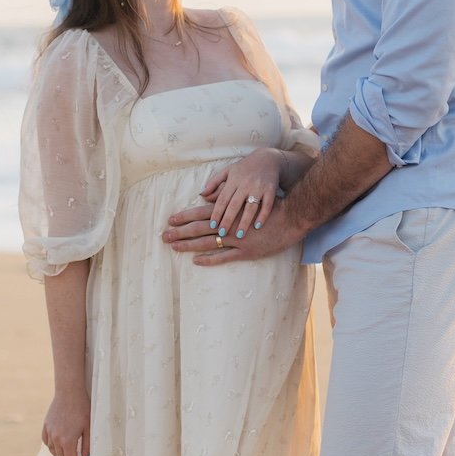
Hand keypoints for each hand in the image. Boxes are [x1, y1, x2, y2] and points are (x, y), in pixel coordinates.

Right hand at [42, 386, 90, 455]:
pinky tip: (57, 446)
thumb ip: (87, 445)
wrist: (69, 392)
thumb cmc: (82, 408)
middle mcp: (56, 438)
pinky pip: (46, 441)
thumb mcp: (88, 427)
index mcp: (68, 440)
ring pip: (52, 450)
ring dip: (60, 455)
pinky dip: (51, 446)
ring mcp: (49, 432)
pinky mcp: (46, 425)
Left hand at [164, 198, 300, 264]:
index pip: (201, 213)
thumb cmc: (267, 203)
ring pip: (208, 243)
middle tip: (164, 236)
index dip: (185, 217)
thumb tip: (205, 195)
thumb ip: (226, 194)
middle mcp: (230, 224)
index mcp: (230, 210)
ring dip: (189, 245)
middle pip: (200, 228)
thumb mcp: (246, 194)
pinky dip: (210, 259)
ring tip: (174, 247)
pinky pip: (225, 257)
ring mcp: (238, 239)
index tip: (170, 220)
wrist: (291, 217)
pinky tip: (196, 261)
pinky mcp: (247, 251)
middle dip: (180, 232)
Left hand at [200, 149, 282, 242]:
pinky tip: (257, 226)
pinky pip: (267, 205)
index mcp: (233, 180)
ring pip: (250, 207)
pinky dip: (263, 216)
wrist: (269, 159)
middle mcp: (245, 184)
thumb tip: (201, 194)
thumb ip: (214, 182)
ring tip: (239, 235)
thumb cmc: (245, 168)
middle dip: (228, 219)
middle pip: (235, 204)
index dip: (217, 212)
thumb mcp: (228, 171)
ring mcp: (259, 187)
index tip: (212, 225)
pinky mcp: (271, 190)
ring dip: (245, 221)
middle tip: (222, 233)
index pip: (223, 198)